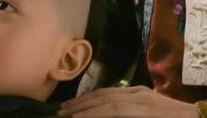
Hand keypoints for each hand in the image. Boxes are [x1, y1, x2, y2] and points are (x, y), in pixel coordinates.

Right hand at [57, 86, 197, 116]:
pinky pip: (117, 91)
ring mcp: (143, 92)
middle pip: (106, 98)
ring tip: (69, 107)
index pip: (111, 110)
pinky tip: (90, 101)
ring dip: (87, 99)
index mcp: (146, 112)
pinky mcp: (145, 91)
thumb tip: (105, 117)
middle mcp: (142, 97)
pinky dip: (100, 96)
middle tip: (60, 113)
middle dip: (82, 106)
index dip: (89, 114)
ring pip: (110, 92)